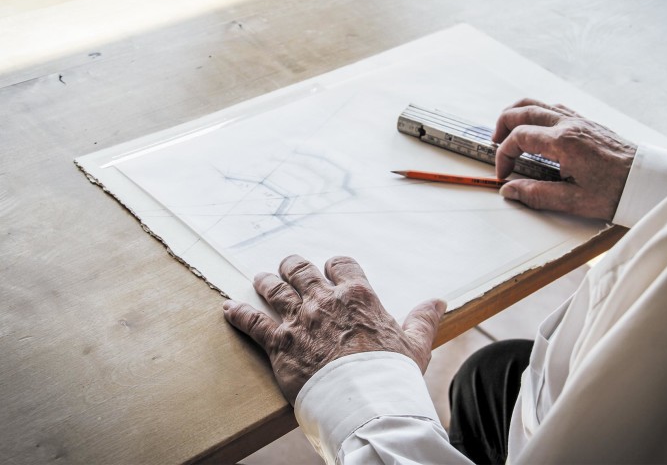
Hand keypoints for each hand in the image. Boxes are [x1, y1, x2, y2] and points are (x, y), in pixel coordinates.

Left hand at [222, 254, 446, 403]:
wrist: (366, 402)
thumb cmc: (391, 374)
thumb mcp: (415, 344)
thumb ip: (423, 319)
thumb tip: (437, 301)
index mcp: (358, 295)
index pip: (341, 264)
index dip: (334, 265)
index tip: (330, 269)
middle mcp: (325, 300)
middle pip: (300, 270)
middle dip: (292, 266)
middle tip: (288, 267)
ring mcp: (300, 319)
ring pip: (274, 288)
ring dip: (266, 281)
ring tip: (260, 278)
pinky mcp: (279, 343)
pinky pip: (252, 321)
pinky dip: (238, 313)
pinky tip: (228, 308)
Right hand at [494, 98, 636, 220]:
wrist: (648, 180)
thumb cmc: (616, 191)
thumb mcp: (574, 201)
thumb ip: (537, 195)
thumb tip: (509, 190)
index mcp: (563, 142)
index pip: (518, 137)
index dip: (503, 155)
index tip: (504, 174)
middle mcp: (568, 124)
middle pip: (522, 110)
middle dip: (502, 126)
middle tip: (495, 145)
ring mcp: (578, 119)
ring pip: (537, 103)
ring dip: (517, 114)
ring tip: (508, 132)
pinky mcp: (587, 122)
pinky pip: (554, 107)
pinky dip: (536, 113)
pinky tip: (536, 130)